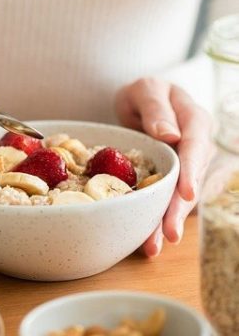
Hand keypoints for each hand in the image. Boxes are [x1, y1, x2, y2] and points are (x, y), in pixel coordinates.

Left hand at [115, 78, 214, 256]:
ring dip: (167, 220)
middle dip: (179, 208)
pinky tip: (148, 238)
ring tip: (153, 246)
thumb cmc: (144, 93)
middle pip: (191, 179)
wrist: (140, 102)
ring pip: (180, 194)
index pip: (196, 146)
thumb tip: (171, 135)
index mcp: (194, 120)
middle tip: (168, 234)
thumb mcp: (145, 89)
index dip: (192, 170)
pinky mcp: (173, 176)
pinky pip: (167, 197)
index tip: (186, 193)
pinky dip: (158, 216)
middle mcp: (195, 145)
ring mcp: (186, 163)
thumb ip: (156, 108)